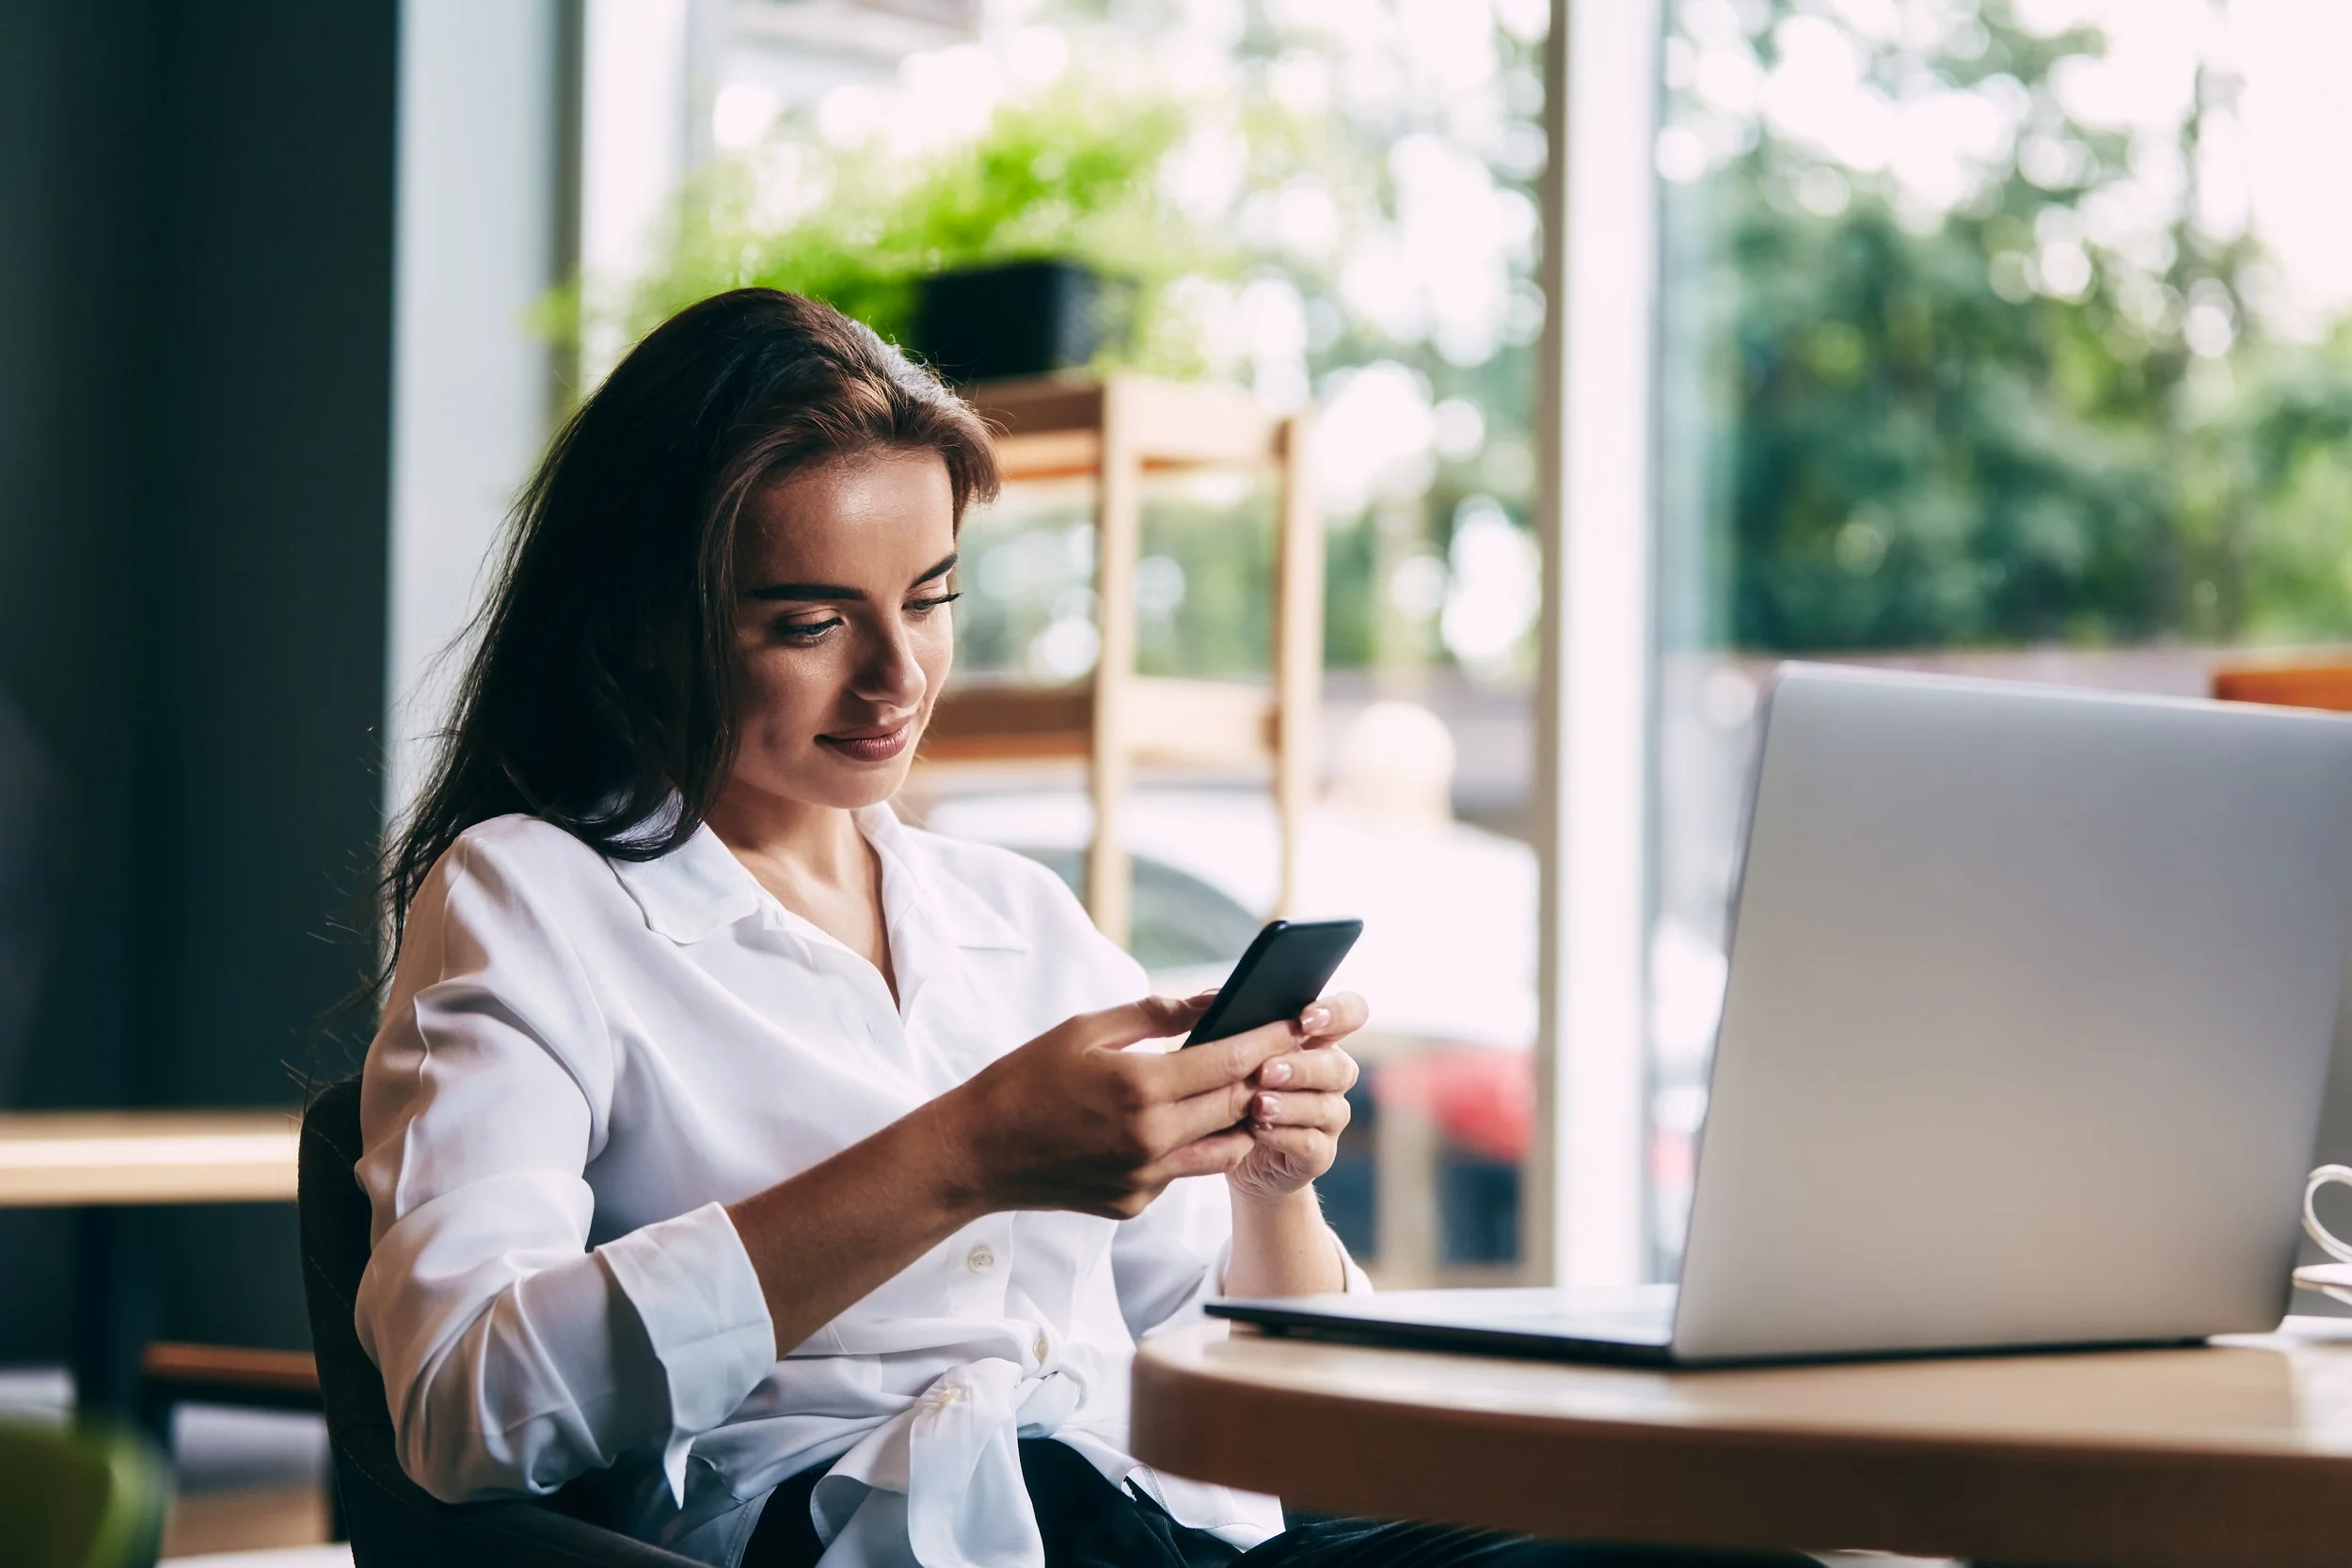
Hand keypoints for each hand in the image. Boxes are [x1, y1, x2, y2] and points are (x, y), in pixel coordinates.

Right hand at [939, 995, 1300, 1219]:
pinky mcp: (1134, 1203)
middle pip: (1237, 1105)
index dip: (1270, 1039)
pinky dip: (1193, 1145)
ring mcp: (1144, 1178)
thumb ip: (1155, 1014)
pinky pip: (1184, 1171)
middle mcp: (1150, 1139)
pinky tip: (1182, 1124)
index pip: (1229, 1060)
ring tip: (1247, 1090)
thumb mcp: (1085, 1030)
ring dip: (1241, 1119)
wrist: (977, 1153)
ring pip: (1224, 1147)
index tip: (1298, 1021)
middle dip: (1265, 1076)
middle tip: (1284, 1052)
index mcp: (1139, 1087)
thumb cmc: (1025, 1080)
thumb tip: (1212, 999)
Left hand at [1226, 993, 1366, 1203]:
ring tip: (1257, 1105)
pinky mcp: (1319, 1154)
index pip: (1351, 1014)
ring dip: (1290, 1104)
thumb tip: (1215, 998)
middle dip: (1302, 1067)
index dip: (1337, 1013)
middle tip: (1265, 1071)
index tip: (1305, 1019)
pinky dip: (1284, 1136)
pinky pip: (1311, 1144)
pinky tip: (1258, 1130)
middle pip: (1339, 1066)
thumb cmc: (1235, 1089)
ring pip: (1326, 1107)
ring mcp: (1329, 1118)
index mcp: (1318, 1041)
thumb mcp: (1232, 1055)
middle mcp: (1332, 1078)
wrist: (1233, 1152)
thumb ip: (1234, 1025)